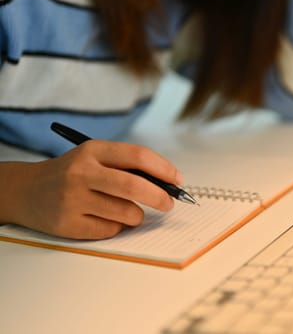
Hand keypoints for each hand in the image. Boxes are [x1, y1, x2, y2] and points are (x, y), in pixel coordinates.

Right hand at [0, 140, 182, 239]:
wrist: (26, 190)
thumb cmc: (73, 174)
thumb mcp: (95, 158)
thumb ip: (128, 166)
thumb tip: (168, 183)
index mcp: (93, 151)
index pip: (137, 156)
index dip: (164, 169)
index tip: (177, 180)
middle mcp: (81, 173)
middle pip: (134, 186)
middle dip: (160, 197)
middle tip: (169, 203)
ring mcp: (73, 199)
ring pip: (126, 213)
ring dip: (137, 215)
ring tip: (129, 211)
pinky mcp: (68, 224)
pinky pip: (111, 230)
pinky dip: (117, 226)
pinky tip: (104, 218)